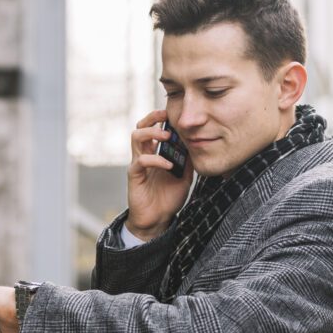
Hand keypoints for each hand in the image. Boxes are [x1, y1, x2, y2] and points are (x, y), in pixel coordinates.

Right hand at [126, 110, 193, 239]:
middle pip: (140, 127)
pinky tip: (170, 166)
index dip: (160, 118)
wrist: (158, 219)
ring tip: (166, 136)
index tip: (174, 113)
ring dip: (152, 133)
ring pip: (136, 137)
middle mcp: (144, 155)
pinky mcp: (134, 176)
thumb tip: (198, 144)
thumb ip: (188, 160)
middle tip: (166, 116)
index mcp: (154, 153)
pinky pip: (141, 161)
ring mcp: (138, 164)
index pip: (153, 128)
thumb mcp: (185, 175)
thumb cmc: (169, 198)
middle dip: (152, 118)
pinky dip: (157, 160)